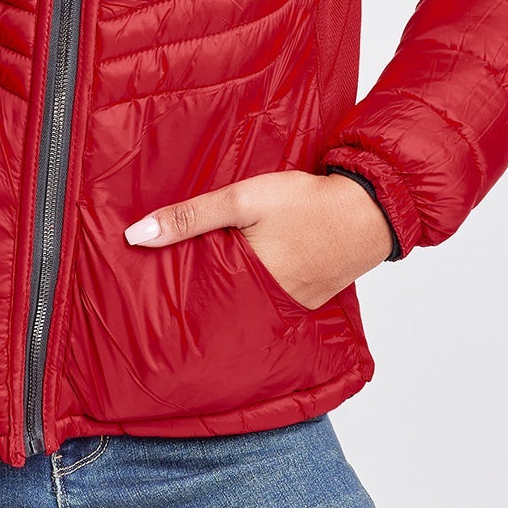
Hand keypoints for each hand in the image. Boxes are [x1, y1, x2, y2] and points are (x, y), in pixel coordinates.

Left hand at [123, 169, 394, 309]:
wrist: (371, 208)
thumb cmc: (306, 202)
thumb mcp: (242, 200)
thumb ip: (190, 217)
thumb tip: (136, 236)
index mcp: (247, 285)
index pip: (197, 301)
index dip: (173, 299)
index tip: (144, 300)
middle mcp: (270, 305)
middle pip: (221, 307)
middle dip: (198, 301)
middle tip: (164, 299)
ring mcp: (294, 304)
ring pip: (248, 302)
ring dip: (228, 293)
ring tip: (200, 285)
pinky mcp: (310, 296)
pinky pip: (274, 297)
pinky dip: (258, 287)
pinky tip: (247, 272)